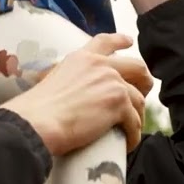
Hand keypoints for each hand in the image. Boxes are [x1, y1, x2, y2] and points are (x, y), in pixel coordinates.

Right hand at [0, 33, 153, 155]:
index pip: (105, 41)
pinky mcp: (119, 103)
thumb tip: (80, 96)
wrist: (38, 120)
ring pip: (138, 99)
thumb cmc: (39, 110)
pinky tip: (128, 143)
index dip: (120, 40)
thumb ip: (73, 80)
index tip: (129, 41)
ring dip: (137, 117)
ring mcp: (112, 82)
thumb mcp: (55, 80)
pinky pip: (134, 122)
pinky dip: (133, 135)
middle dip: (144, 81)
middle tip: (142, 94)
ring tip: (130, 130)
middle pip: (137, 67)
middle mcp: (100, 65)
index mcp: (82, 57)